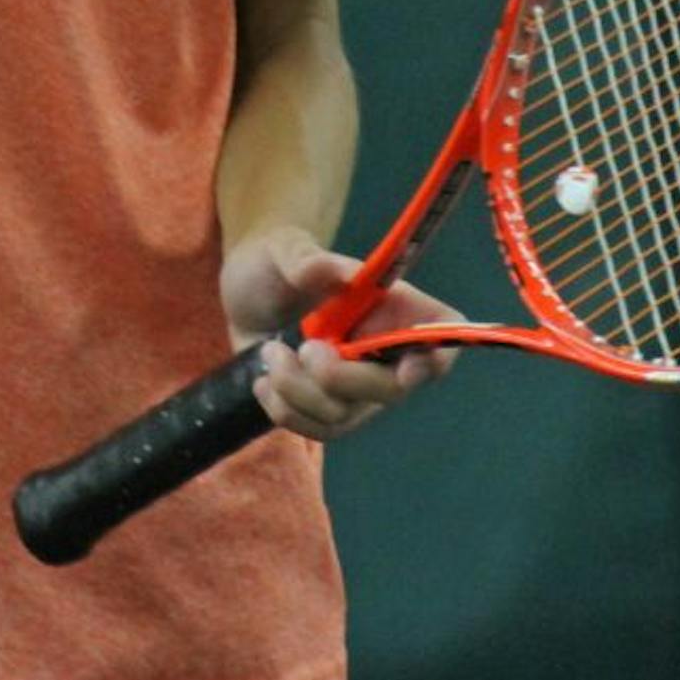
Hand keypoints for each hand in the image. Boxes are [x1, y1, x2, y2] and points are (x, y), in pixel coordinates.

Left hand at [220, 225, 462, 442]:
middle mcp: (381, 352)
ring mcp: (355, 387)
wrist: (242, 295)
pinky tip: (263, 380)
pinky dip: (284, 409)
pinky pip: (316, 429)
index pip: (438, 337)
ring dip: (299, 389)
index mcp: (390, 305)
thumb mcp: (282, 249)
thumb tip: (344, 274)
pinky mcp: (324, 409)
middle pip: (391, 388)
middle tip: (306, 348)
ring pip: (344, 415)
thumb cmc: (275, 262)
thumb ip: (309, 261)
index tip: (407, 366)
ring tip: (270, 352)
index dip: (434, 357)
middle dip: (344, 378)